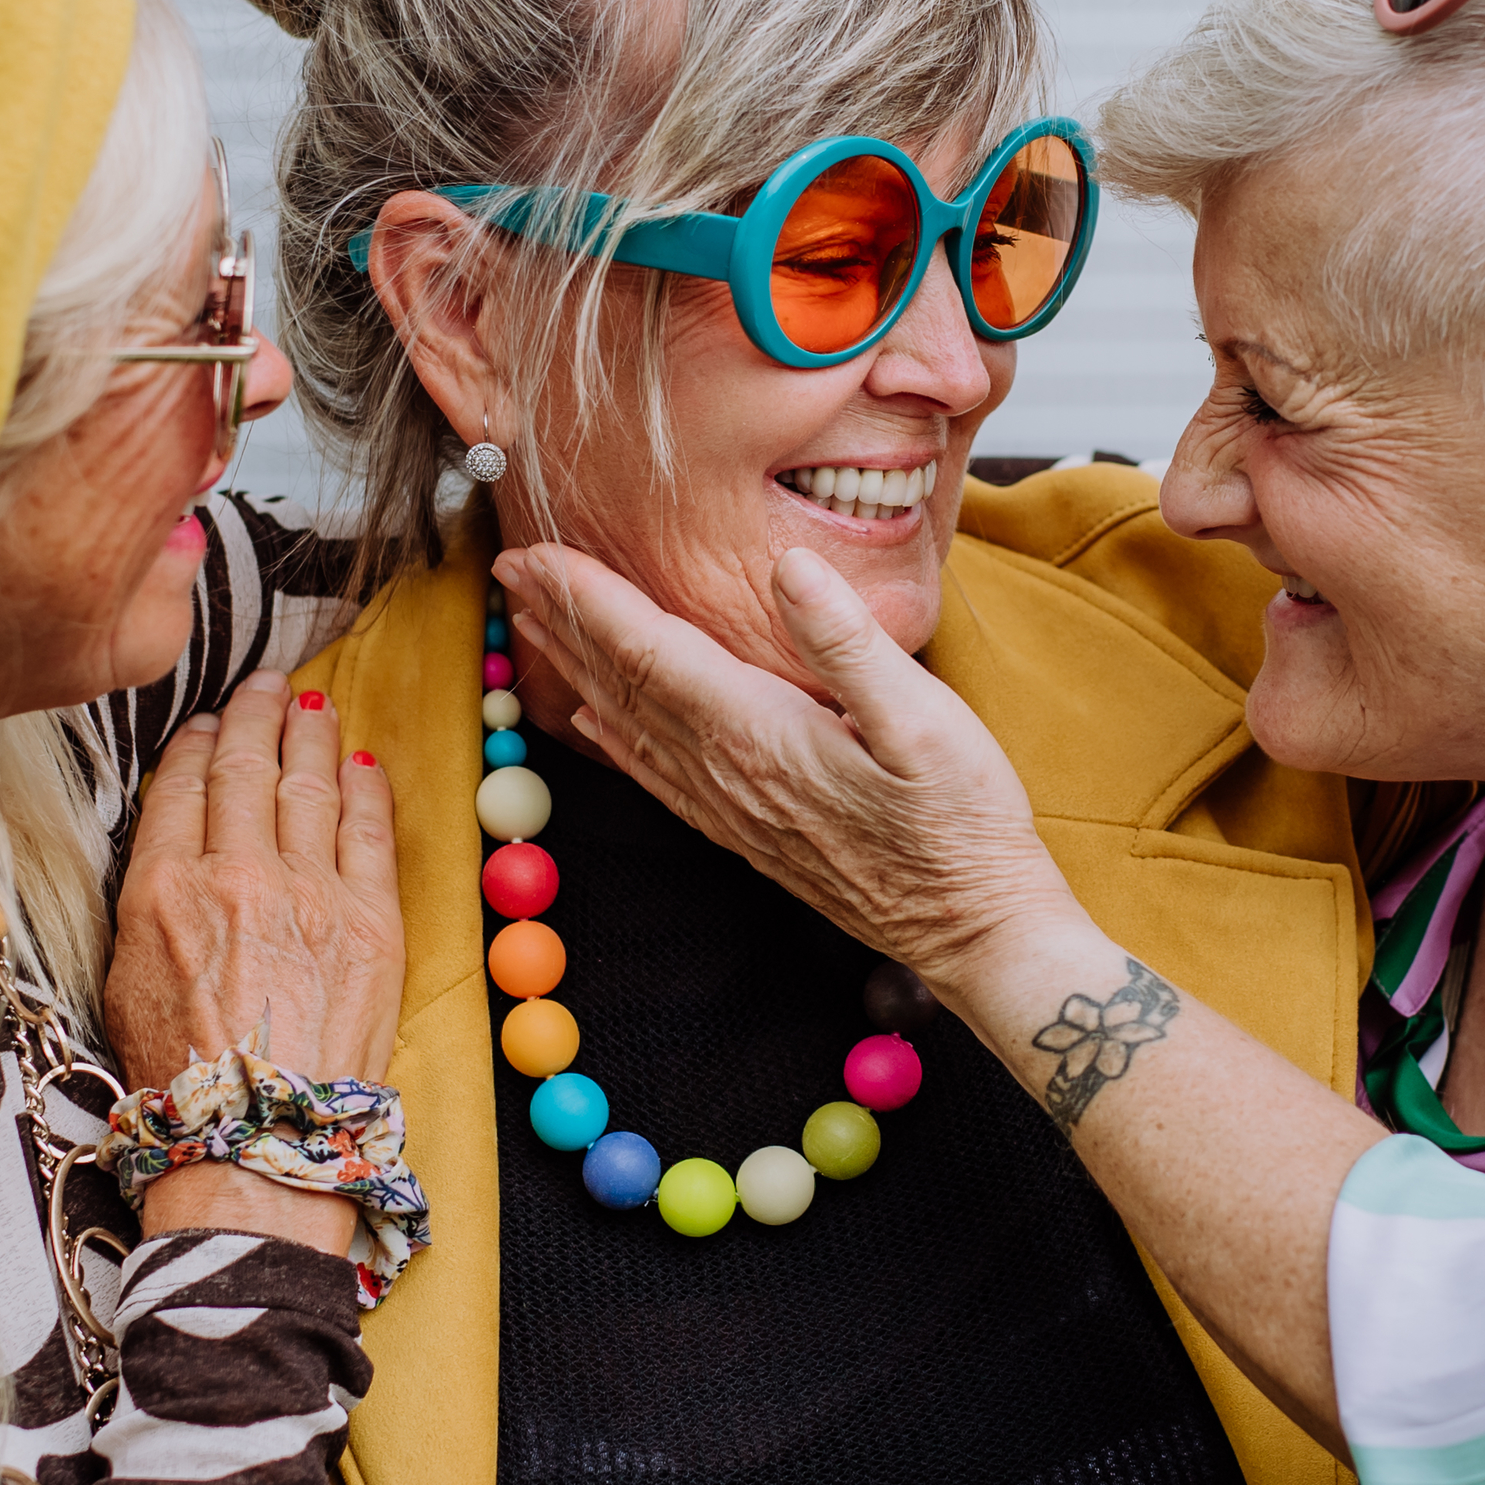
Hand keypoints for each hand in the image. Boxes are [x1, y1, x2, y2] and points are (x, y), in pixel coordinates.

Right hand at [106, 672, 404, 1249]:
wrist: (252, 1140)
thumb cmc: (178, 1075)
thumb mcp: (124, 975)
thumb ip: (149, 898)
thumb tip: (177, 844)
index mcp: (161, 887)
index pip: (182, 785)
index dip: (198, 742)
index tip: (209, 722)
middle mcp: (235, 874)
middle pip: (247, 768)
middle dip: (256, 715)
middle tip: (265, 685)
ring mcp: (308, 893)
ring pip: (308, 785)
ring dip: (309, 735)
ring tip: (309, 704)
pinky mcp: (370, 921)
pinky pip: (369, 831)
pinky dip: (364, 788)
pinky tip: (360, 762)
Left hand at [495, 542, 1087, 993]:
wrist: (974, 932)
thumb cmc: (963, 824)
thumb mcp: (926, 721)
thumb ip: (847, 643)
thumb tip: (787, 568)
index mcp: (758, 735)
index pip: (650, 652)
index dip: (587, 599)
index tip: (535, 553)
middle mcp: (726, 774)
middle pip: (622, 684)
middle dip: (563, 621)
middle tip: (510, 566)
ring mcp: (731, 808)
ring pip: (628, 726)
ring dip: (576, 669)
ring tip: (532, 623)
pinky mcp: (746, 831)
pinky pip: (656, 773)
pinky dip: (613, 736)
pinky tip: (592, 721)